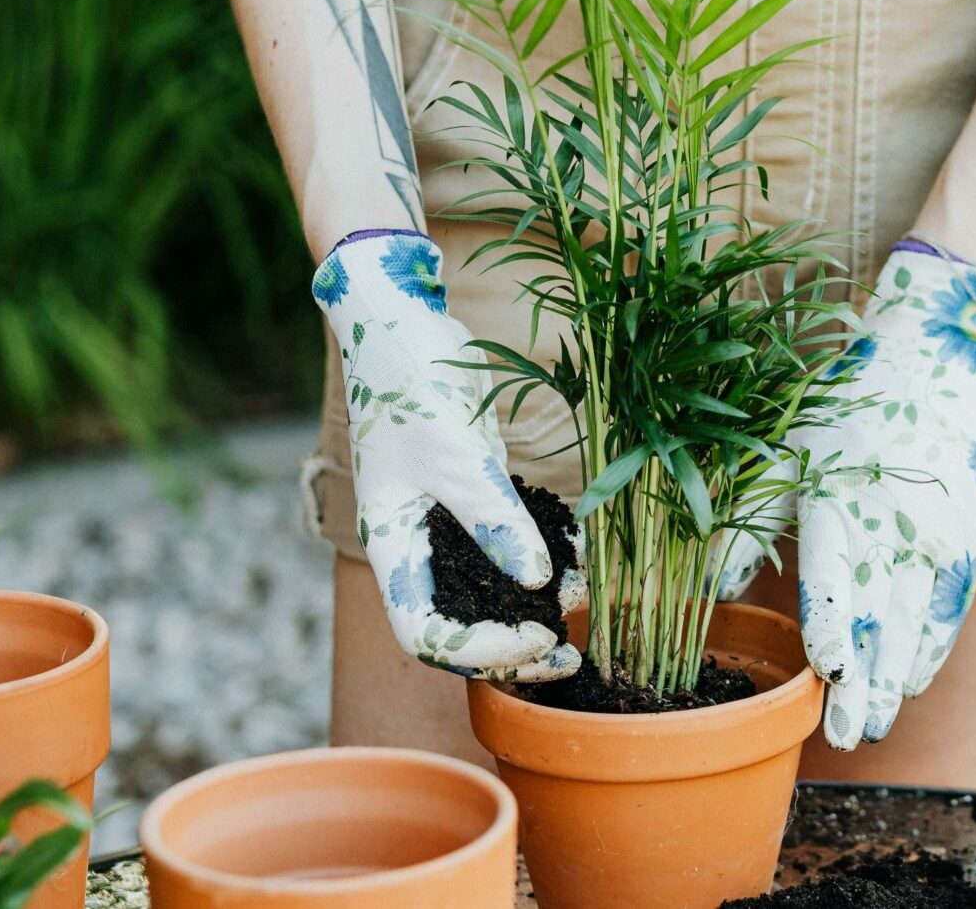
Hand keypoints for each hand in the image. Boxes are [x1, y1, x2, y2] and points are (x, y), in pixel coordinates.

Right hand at [313, 230, 583, 680]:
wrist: (400, 321)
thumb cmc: (411, 383)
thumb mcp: (456, 454)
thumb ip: (494, 520)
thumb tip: (536, 583)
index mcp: (392, 545)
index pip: (425, 634)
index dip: (481, 650)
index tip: (538, 635)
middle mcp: (416, 546)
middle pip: (458, 626)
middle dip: (513, 648)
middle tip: (569, 653)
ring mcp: (443, 523)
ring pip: (487, 593)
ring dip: (533, 607)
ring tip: (583, 606)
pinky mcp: (473, 496)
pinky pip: (507, 547)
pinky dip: (541, 561)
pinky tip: (580, 562)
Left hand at [786, 244, 975, 748]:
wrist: (933, 363)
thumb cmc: (841, 413)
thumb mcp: (780, 453)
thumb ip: (744, 524)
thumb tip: (703, 590)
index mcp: (841, 495)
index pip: (839, 570)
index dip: (834, 621)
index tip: (828, 669)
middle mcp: (895, 520)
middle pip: (881, 614)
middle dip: (867, 680)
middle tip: (848, 734)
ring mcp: (939, 534)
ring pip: (917, 622)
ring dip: (897, 679)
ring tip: (873, 726)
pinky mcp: (967, 541)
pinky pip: (949, 609)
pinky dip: (931, 649)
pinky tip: (911, 683)